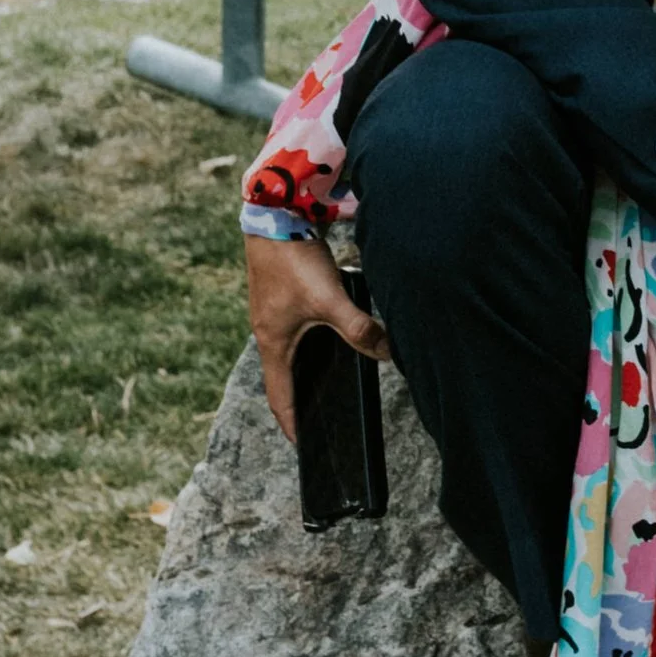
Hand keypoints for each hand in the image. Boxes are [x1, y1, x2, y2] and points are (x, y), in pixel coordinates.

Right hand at [244, 231, 386, 444]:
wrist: (274, 213)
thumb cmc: (293, 259)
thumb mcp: (329, 298)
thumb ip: (358, 328)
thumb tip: (387, 354)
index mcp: (273, 342)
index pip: (278, 396)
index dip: (290, 421)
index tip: (301, 443)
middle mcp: (269, 331)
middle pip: (284, 376)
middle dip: (300, 399)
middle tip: (318, 417)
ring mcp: (274, 312)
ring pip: (292, 352)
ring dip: (306, 370)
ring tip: (328, 383)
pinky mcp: (284, 294)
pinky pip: (297, 330)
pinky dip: (312, 343)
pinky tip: (332, 338)